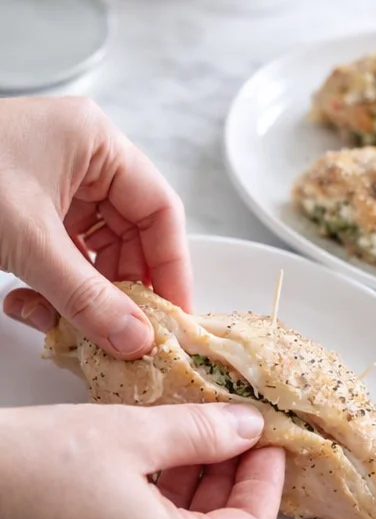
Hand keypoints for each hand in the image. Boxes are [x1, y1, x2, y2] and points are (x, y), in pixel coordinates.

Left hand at [0, 96, 190, 356]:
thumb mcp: (29, 243)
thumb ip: (87, 297)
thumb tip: (136, 341)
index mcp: (96, 143)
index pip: (159, 211)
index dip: (171, 269)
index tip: (172, 318)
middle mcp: (81, 160)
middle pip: (130, 238)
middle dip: (121, 292)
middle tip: (124, 336)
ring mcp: (52, 185)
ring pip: (93, 255)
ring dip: (81, 298)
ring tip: (65, 326)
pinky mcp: (26, 210)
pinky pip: (60, 259)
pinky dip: (50, 291)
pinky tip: (27, 307)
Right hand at [0, 401, 284, 518]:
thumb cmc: (20, 472)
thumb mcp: (123, 435)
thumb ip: (197, 434)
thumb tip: (242, 429)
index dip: (265, 482)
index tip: (264, 443)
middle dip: (228, 489)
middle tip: (227, 436)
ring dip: (192, 505)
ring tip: (184, 446)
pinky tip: (145, 478)